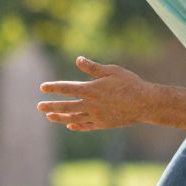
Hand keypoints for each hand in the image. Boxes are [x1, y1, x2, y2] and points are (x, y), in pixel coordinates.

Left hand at [37, 56, 152, 131]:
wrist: (145, 103)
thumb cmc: (130, 83)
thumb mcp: (112, 71)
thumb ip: (93, 68)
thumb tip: (78, 59)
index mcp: (91, 89)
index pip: (67, 88)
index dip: (54, 88)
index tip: (42, 87)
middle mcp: (91, 104)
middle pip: (66, 106)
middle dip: (51, 106)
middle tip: (39, 107)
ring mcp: (96, 116)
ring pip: (74, 118)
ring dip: (60, 118)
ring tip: (49, 117)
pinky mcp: (103, 124)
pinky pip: (86, 125)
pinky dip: (77, 126)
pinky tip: (69, 125)